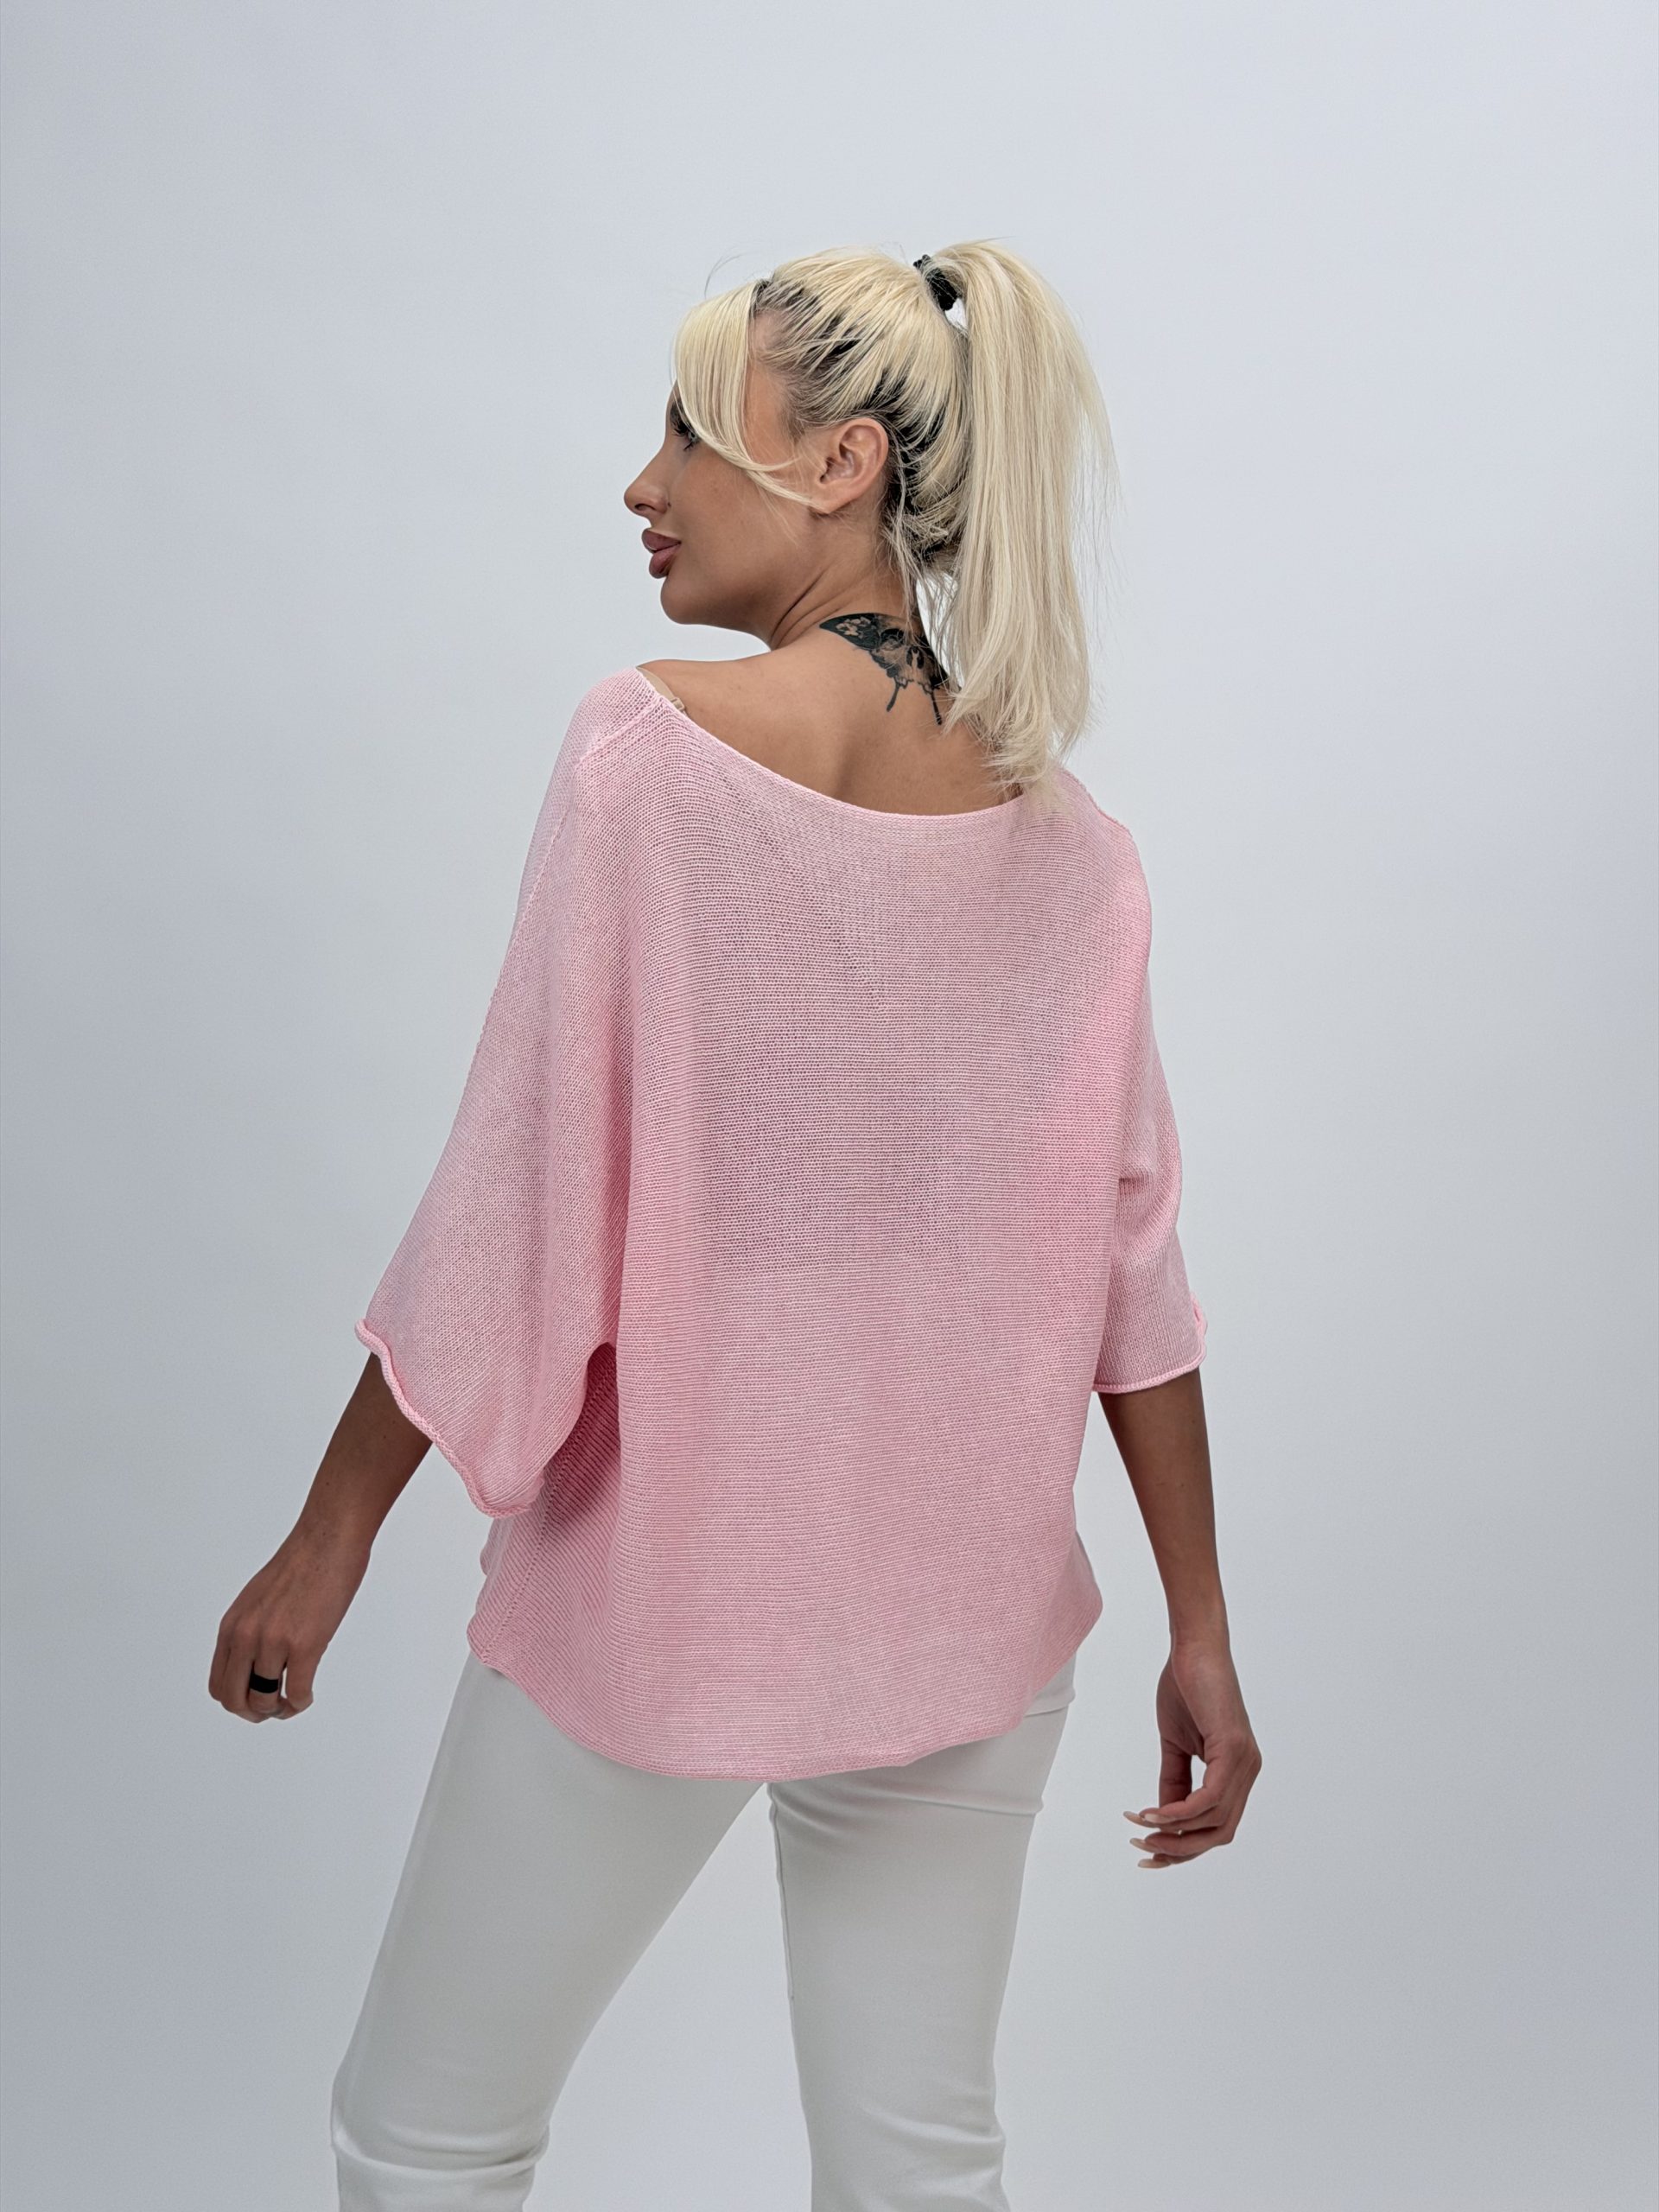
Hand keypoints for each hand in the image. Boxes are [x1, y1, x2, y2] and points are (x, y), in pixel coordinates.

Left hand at [209, 1519, 370, 1722]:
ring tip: (295, 1700)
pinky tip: (309, 1694)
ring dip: (280, 1709)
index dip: (237, 1701)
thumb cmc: (301, 1564)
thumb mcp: (257, 1599)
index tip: (256, 1699)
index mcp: (232, 1626)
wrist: (327, 1539)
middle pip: (235, 1700)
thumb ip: (251, 1630)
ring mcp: (274, 1642)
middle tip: (275, 1708)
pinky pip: (297, 1693)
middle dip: (255, 1712)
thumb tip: (258, 1664)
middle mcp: (246, 1636)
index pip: (219, 1684)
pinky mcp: (304, 1645)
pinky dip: (301, 1702)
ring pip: (265, 1701)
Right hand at [1123, 1639, 1260, 1867]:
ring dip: (1174, 1832)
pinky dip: (1179, 1813)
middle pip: (1220, 1833)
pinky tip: (1152, 1813)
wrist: (1194, 1646)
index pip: (1217, 1824)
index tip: (1150, 1849)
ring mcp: (1244, 1762)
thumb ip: (1175, 1779)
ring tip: (1140, 1827)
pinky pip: (1209, 1799)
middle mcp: (1248, 1771)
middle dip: (1181, 1849)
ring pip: (1215, 1821)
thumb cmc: (1186, 1686)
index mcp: (1237, 1771)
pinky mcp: (1233, 1749)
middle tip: (1144, 1850)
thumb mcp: (1176, 1742)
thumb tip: (1163, 1816)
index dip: (1185, 1844)